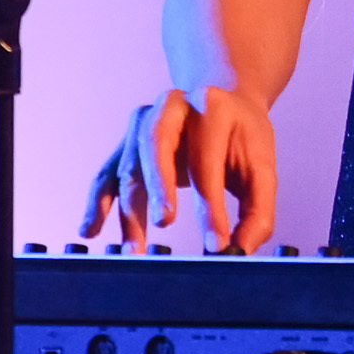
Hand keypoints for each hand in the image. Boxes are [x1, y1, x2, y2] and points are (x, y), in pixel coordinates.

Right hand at [85, 87, 279, 253]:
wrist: (222, 103)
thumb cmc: (241, 139)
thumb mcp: (262, 169)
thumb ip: (258, 212)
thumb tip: (239, 251)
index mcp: (211, 107)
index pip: (207, 160)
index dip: (211, 206)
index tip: (217, 243)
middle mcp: (172, 106)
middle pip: (156, 144)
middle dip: (159, 186)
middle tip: (164, 222)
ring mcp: (143, 122)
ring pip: (129, 166)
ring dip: (128, 211)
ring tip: (134, 250)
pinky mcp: (127, 143)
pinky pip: (107, 173)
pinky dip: (98, 203)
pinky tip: (91, 230)